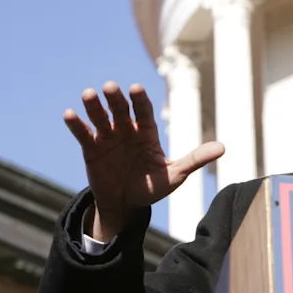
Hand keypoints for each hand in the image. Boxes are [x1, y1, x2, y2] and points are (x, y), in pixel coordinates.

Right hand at [63, 81, 224, 240]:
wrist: (126, 205)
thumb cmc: (152, 187)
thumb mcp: (175, 176)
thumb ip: (195, 160)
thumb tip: (223, 148)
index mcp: (147, 132)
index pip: (144, 112)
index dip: (140, 101)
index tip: (136, 89)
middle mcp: (127, 130)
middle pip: (121, 110)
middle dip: (116, 99)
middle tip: (111, 87)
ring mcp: (108, 137)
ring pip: (100, 118)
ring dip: (94, 106)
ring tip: (88, 95)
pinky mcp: (91, 149)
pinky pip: (83, 134)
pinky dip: (76, 124)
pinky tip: (69, 114)